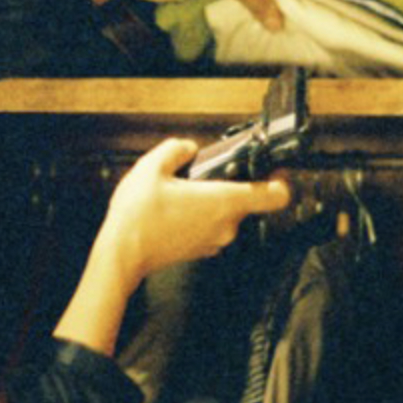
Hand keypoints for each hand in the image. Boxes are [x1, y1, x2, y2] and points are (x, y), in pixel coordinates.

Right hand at [51, 138, 290, 354]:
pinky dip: (199, 217)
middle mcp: (226, 225)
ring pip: (226, 214)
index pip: (276, 195)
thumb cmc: (138, 216)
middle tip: (202, 175)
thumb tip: (188, 148)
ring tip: (180, 193)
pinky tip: (174, 210)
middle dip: (228, 184)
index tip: (274, 171)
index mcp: (224, 202)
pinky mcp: (201, 250)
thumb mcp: (152, 167)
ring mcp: (214, 241)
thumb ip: (175, 149)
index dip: (281, 180)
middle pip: (246, 200)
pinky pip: (210, 227)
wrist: (121, 255)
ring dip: (210, 201)